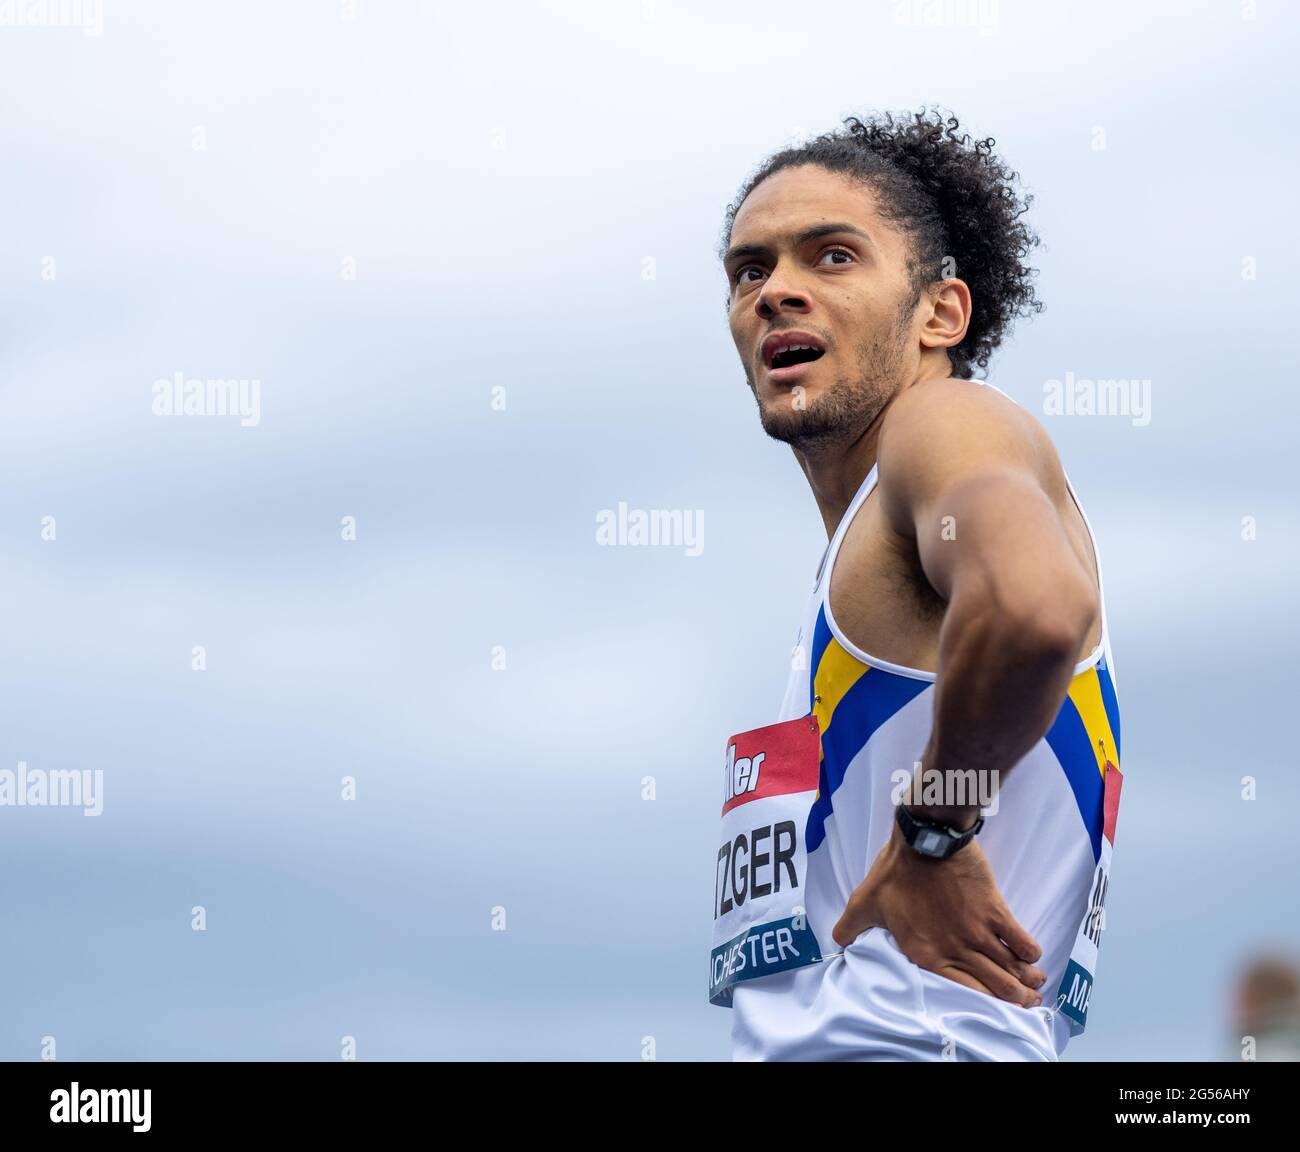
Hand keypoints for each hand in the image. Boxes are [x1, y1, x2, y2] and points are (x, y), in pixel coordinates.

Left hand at [831, 819, 1046, 1007]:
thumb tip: (837, 943)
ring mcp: (979, 932)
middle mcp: (956, 950)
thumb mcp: (864, 902)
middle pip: (997, 987)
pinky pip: (1021, 940)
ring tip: (1036, 982)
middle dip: (1016, 998)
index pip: (964, 993)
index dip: (984, 1004)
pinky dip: (1030, 951)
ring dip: (1028, 979)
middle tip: (1027, 1000)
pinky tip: (1031, 953)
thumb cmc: (894, 870)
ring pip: (1013, 968)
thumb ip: (850, 927)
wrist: (924, 838)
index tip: (996, 1006)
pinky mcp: (995, 910)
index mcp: (927, 954)